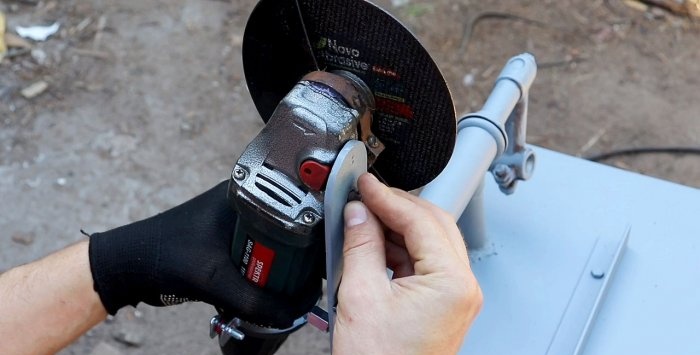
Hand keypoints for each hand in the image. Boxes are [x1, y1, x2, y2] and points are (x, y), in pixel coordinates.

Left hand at [88, 181, 318, 327]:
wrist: (127, 267)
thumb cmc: (162, 257)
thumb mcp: (214, 280)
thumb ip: (254, 300)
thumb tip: (290, 313)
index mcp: (242, 195)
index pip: (293, 208)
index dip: (311, 236)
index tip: (319, 261)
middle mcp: (243, 203)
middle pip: (288, 230)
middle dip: (297, 258)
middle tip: (304, 281)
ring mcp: (235, 222)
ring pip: (274, 245)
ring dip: (280, 268)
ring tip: (288, 288)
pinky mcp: (228, 240)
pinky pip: (259, 255)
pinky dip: (264, 273)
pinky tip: (268, 290)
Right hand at [333, 173, 482, 354]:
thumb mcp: (361, 296)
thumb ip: (360, 245)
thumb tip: (357, 213)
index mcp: (451, 282)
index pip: (421, 219)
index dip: (388, 197)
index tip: (365, 185)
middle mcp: (462, 287)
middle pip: (433, 225)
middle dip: (397, 207)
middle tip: (365, 197)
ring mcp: (455, 297)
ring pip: (430, 242)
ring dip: (397, 228)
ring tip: (363, 222)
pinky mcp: (442, 305)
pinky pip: (424, 263)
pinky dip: (400, 250)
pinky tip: (374, 246)